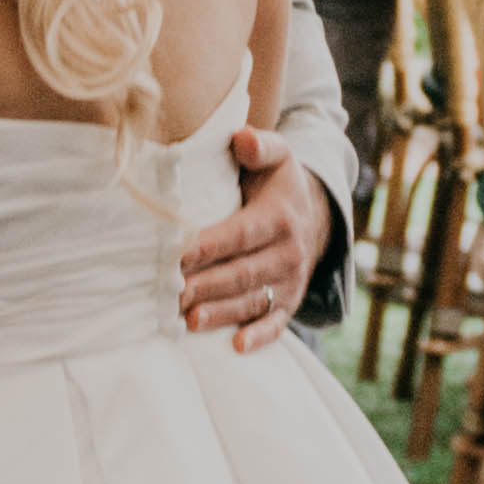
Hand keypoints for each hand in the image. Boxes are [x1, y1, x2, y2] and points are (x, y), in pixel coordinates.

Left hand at [177, 124, 329, 345]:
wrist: (312, 214)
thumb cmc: (276, 184)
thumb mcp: (276, 157)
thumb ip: (259, 146)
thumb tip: (240, 137)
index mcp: (280, 217)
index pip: (242, 233)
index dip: (211, 244)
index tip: (179, 253)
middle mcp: (288, 252)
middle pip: (243, 272)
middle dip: (207, 284)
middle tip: (171, 293)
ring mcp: (290, 281)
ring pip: (253, 300)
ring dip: (222, 313)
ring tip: (190, 320)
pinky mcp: (289, 302)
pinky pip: (276, 323)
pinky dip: (260, 336)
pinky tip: (237, 346)